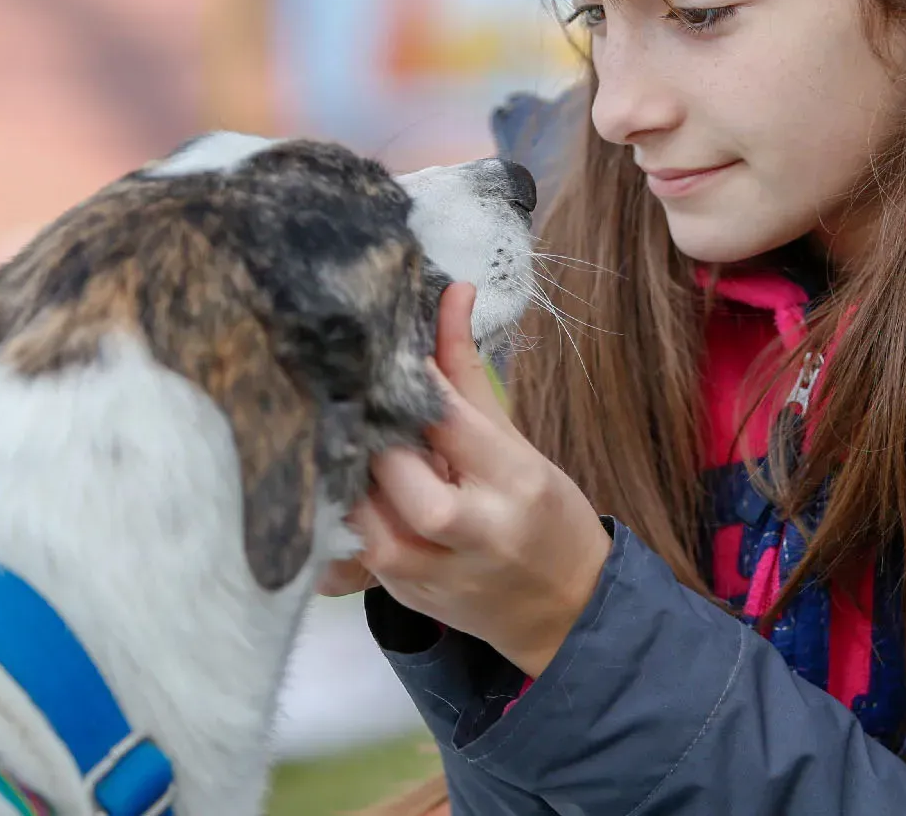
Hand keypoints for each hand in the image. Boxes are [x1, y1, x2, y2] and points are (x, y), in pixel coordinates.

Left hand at [316, 283, 611, 677]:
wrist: (564, 612)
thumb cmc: (547, 517)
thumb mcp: (521, 446)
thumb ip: (469, 375)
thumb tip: (451, 292)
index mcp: (514, 483)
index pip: (444, 417)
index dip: (406, 375)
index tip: (380, 341)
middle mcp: (471, 531)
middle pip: (390, 464)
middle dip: (368, 421)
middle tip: (347, 383)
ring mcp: (430, 570)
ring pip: (359, 505)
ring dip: (348, 463)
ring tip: (340, 425)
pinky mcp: (399, 591)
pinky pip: (350, 538)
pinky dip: (344, 501)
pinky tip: (344, 473)